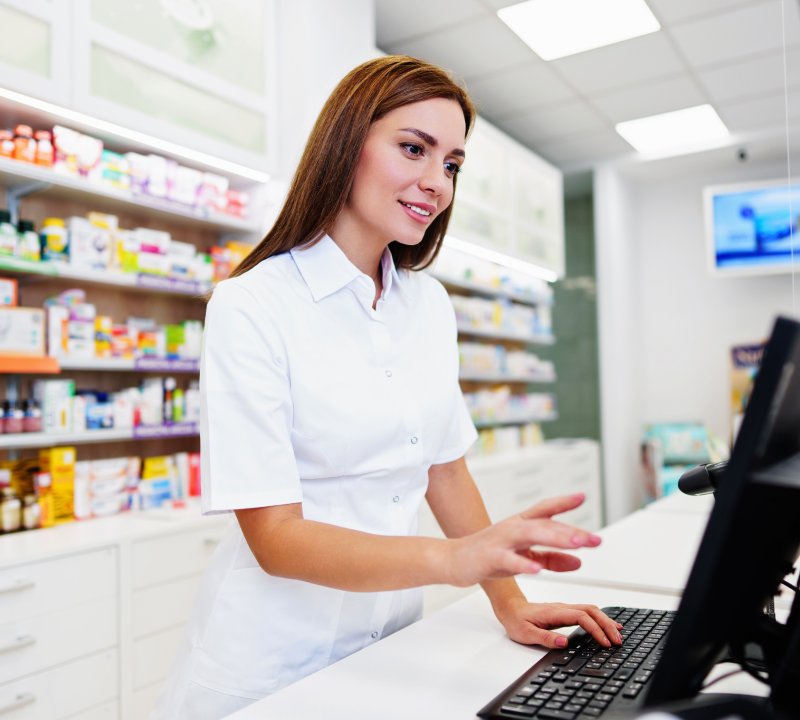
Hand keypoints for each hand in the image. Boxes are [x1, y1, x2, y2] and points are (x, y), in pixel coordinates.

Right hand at [442, 494, 600, 587]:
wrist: (453, 560)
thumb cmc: (489, 555)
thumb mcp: (524, 556)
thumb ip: (551, 558)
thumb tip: (579, 560)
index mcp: (521, 524)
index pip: (545, 509)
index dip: (563, 502)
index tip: (583, 497)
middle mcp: (513, 527)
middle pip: (545, 524)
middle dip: (570, 531)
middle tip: (594, 539)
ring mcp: (501, 540)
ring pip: (531, 535)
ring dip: (555, 538)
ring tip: (576, 544)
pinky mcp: (490, 557)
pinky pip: (509, 560)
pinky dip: (523, 563)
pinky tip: (537, 569)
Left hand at [495, 596, 623, 648]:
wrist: (510, 609)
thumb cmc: (516, 621)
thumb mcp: (526, 634)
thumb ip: (545, 638)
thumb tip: (564, 642)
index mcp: (554, 612)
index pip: (581, 617)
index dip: (596, 629)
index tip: (605, 642)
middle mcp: (562, 607)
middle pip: (591, 610)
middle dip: (607, 624)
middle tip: (618, 640)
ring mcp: (565, 608)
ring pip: (591, 609)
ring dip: (606, 621)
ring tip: (618, 634)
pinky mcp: (566, 611)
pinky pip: (587, 611)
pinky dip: (600, 618)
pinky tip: (607, 625)